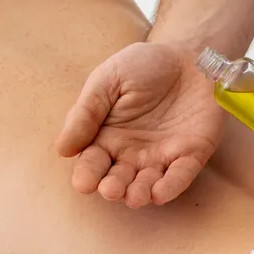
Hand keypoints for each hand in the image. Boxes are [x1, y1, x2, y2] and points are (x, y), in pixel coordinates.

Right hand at [56, 42, 224, 207]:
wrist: (190, 56)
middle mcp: (132, 155)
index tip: (84, 183)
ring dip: (140, 194)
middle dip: (114, 188)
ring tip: (134, 197)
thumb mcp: (107, 81)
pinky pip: (180, 176)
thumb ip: (86, 112)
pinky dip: (171, 187)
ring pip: (147, 184)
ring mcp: (161, 157)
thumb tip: (62, 149)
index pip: (93, 164)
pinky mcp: (190, 156)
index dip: (88, 175)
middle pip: (118, 180)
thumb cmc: (144, 67)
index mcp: (107, 139)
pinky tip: (160, 194)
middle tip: (111, 190)